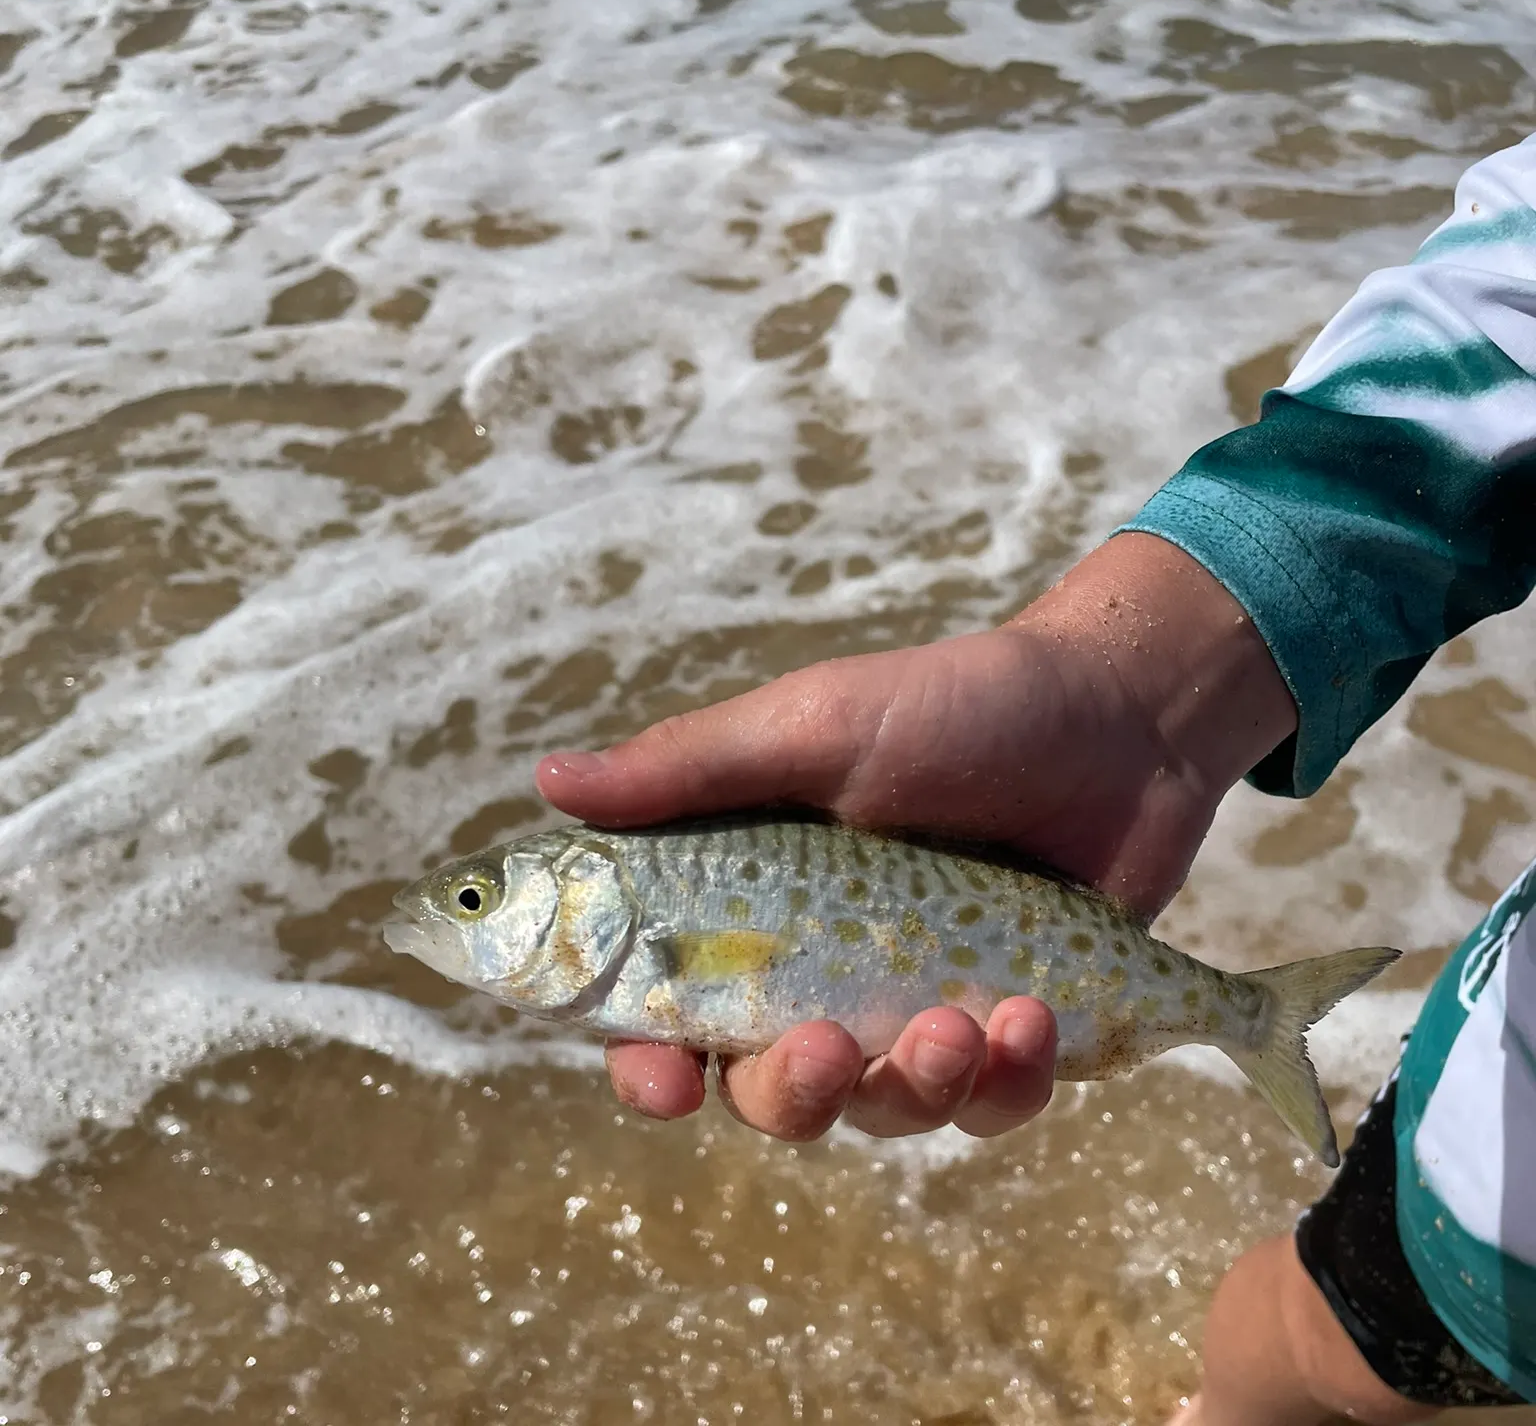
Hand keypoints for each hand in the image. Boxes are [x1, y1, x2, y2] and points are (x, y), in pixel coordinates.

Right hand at [536, 533, 1295, 1140]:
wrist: (1120, 718)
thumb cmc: (953, 707)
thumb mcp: (812, 726)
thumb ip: (688, 769)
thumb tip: (544, 777)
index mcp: (755, 901)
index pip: (667, 1008)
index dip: (648, 1062)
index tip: (661, 1075)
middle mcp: (824, 968)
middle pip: (764, 1089)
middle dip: (786, 1092)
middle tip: (822, 1046)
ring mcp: (917, 1006)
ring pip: (879, 1113)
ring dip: (910, 1086)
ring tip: (964, 1019)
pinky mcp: (1010, 1032)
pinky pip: (988, 1106)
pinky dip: (1007, 1082)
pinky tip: (1032, 1019)